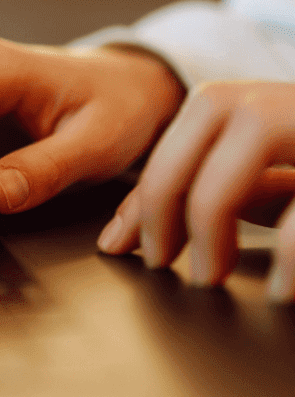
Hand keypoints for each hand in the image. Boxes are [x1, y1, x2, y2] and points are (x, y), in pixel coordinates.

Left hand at [96, 80, 294, 299]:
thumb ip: (209, 185)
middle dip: (159, 218)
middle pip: (181, 161)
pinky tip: (281, 291)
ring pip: (222, 184)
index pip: (166, 154)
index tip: (117, 246)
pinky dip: (287, 260)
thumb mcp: (261, 171)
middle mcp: (261, 106)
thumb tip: (138, 223)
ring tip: (207, 278)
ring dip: (207, 237)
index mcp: (231, 106)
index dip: (138, 206)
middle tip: (156, 264)